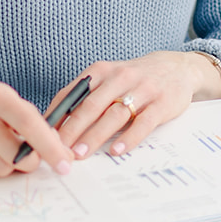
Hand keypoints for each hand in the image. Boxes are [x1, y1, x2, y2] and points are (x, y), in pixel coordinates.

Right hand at [0, 75, 73, 177]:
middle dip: (29, 159)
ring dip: (7, 163)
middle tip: (26, 152)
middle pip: (18, 156)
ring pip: (2, 169)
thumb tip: (59, 150)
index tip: (66, 164)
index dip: (51, 147)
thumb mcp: (5, 99)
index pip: (30, 125)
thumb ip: (30, 121)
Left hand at [47, 52, 220, 158]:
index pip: (74, 93)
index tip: (43, 135)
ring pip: (115, 114)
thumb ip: (84, 96)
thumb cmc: (134, 79)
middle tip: (58, 149)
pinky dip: (130, 137)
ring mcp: (143, 89)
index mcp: (102, 71)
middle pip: (92, 105)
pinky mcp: (162, 103)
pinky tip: (117, 150)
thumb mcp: (108, 79)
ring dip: (95, 135)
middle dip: (73, 129)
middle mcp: (121, 77)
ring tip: (81, 153)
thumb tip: (53, 123)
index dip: (58, 115)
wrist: (177, 68)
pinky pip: (144, 122)